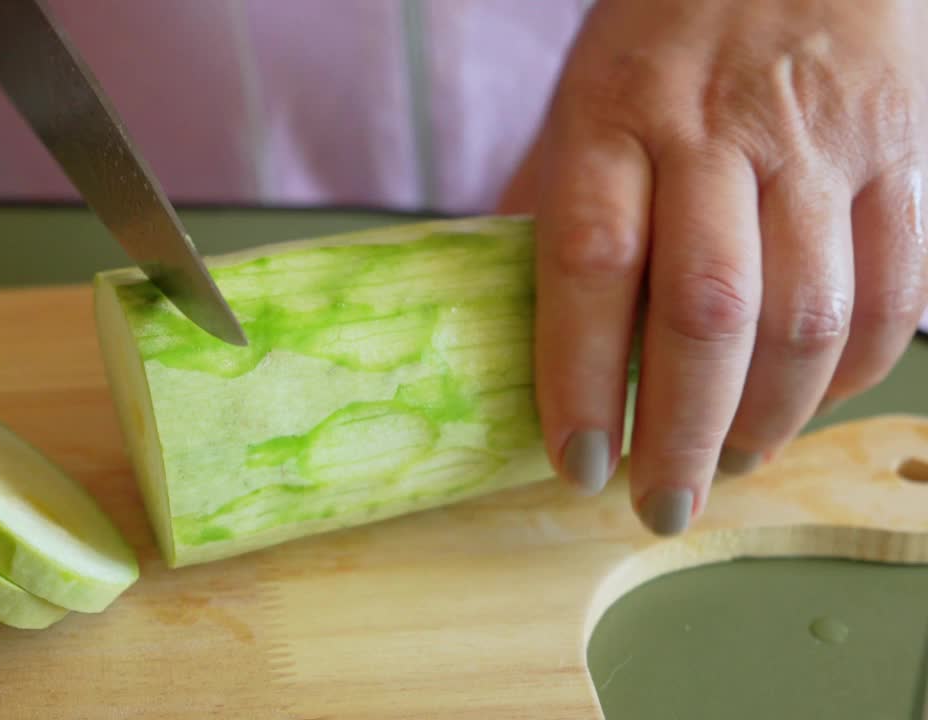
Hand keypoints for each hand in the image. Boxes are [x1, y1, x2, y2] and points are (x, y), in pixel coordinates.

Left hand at [499, 0, 927, 534]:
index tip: (576, 463)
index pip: (591, 262)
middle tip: (660, 504)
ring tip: (729, 463)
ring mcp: (822, 146)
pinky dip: (850, 373)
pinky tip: (804, 404)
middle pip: (706, 310)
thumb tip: (512, 321)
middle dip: (682, 432)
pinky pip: (891, 292)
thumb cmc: (669, 31)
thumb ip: (558, 205)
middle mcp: (719, 133)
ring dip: (767, 419)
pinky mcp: (904, 156)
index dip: (579, 378)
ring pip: (805, 317)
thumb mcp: (584, 98)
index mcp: (616, 115)